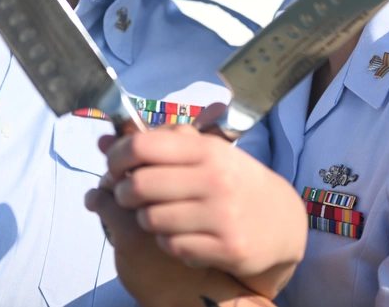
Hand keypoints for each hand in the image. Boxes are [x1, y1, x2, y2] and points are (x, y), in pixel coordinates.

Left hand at [97, 111, 305, 297]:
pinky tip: (177, 234)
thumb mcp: (210, 153)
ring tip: (155, 214)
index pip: (143, 146)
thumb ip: (164, 143)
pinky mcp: (226, 247)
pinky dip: (166, 241)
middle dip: (124, 192)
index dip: (117, 156)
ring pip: (151, 219)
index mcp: (208, 150)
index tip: (114, 166)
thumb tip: (106, 139)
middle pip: (139, 185)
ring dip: (145, 218)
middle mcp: (215, 180)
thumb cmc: (235, 182)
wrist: (282, 222)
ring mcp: (221, 215)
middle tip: (128, 195)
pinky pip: (171, 246)